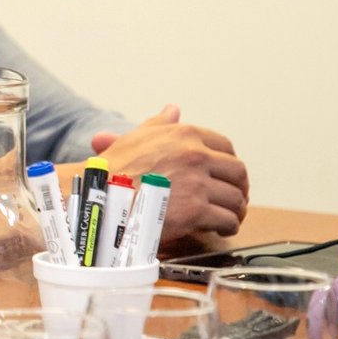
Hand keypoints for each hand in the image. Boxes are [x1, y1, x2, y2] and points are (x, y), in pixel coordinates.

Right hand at [87, 104, 248, 244]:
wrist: (99, 198)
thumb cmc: (112, 170)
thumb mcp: (134, 138)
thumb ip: (159, 124)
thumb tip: (172, 110)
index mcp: (184, 135)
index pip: (224, 145)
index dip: (228, 161)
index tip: (225, 174)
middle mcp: (195, 155)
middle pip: (237, 172)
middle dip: (238, 187)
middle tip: (232, 198)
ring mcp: (197, 184)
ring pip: (235, 198)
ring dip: (235, 210)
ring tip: (227, 217)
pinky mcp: (196, 211)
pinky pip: (226, 219)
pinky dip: (227, 226)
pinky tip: (220, 228)